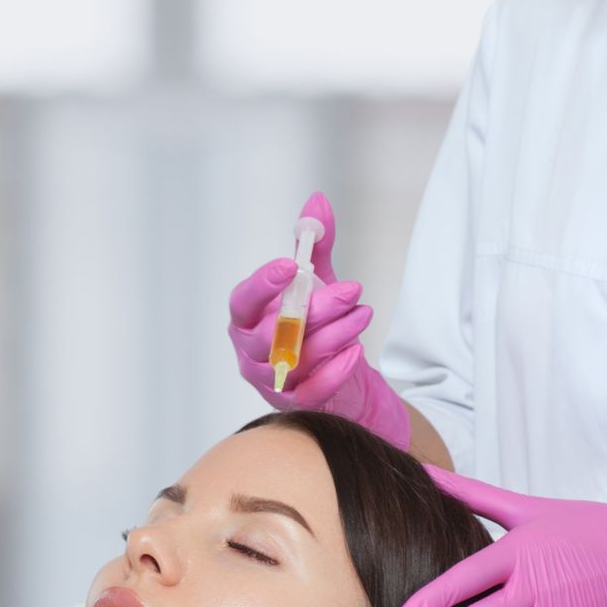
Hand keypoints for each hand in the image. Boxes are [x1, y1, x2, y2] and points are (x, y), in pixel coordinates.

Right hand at [227, 191, 411, 450]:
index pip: (243, 302)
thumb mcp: (318, 280)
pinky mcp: (293, 403)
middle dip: (316, 309)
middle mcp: (250, 350)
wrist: (337, 373)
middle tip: (353, 290)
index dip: (261, 285)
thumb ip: (315, 244)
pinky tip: (357, 352)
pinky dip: (336, 371)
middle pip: (273, 332)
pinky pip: (311, 390)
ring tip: (364, 315)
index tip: (288, 266)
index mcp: (247, 317)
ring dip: (336, 333)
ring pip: (297, 358)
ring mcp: (269, 380)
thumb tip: (317, 202)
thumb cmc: (316, 322)